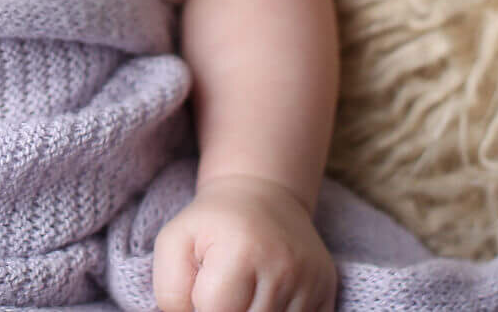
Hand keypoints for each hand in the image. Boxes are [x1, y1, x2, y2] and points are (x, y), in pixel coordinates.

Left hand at [151, 174, 335, 311]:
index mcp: (242, 250)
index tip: (201, 289)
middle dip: (228, 311)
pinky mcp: (327, 291)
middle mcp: (284, 267)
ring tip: (244, 292)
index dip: (200, 307)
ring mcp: (310, 282)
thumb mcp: (174, 242)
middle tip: (224, 291)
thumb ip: (170, 292)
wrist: (264, 196)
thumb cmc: (213, 223)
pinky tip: (266, 297)